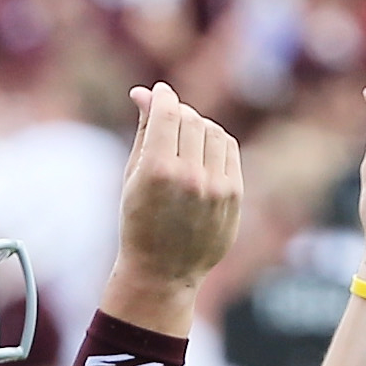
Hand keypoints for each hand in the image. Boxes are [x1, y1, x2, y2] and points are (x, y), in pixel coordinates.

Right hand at [105, 82, 242, 331]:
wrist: (164, 272)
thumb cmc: (139, 223)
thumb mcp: (132, 177)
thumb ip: (144, 131)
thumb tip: (146, 92)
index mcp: (158, 171)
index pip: (167, 112)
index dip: (162, 96)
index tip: (159, 92)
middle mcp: (190, 177)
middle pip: (190, 119)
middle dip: (177, 112)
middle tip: (167, 119)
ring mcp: (216, 187)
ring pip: (213, 131)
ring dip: (198, 126)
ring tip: (184, 140)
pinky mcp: (234, 195)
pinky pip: (228, 149)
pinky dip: (215, 142)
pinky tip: (202, 152)